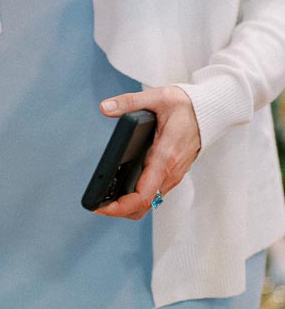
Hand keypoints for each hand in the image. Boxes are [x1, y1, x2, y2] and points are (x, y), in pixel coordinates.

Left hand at [93, 86, 200, 219]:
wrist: (211, 111)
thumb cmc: (186, 106)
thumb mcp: (157, 97)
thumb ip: (129, 102)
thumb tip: (105, 107)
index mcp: (164, 157)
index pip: (143, 194)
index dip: (121, 206)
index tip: (102, 207)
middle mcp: (170, 171)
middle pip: (144, 205)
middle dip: (120, 210)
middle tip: (97, 205)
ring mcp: (174, 174)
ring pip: (150, 202)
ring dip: (129, 206)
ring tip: (106, 200)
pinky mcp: (174, 172)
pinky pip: (156, 193)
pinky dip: (138, 198)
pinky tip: (123, 190)